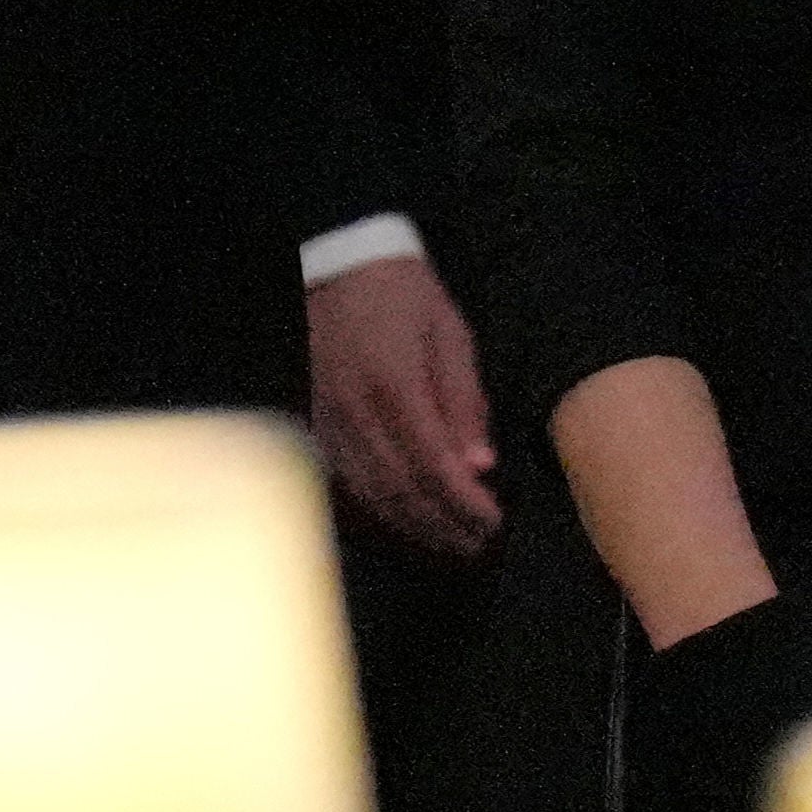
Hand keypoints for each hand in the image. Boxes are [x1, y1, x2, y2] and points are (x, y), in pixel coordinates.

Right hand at [306, 254, 501, 558]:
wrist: (339, 264)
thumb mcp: (450, 333)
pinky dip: (378, 513)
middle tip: (479, 546)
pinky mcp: (316, 425)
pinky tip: (404, 525)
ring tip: (450, 546)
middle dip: (444, 526)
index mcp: (395, 385)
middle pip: (402, 491)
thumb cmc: (404, 294)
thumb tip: (480, 466)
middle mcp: (356, 412)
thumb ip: (464, 401)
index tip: (495, 523)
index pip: (434, 466)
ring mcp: (329, 422)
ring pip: (372, 495)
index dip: (465, 504)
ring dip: (414, 528)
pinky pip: (345, 484)